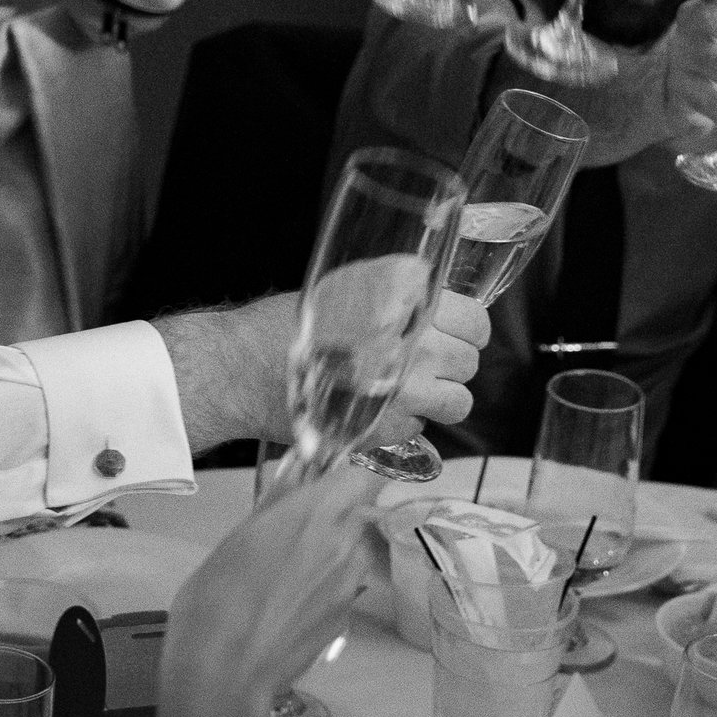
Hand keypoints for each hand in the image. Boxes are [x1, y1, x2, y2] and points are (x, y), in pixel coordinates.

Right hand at [154, 290, 489, 452]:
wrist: (241, 368)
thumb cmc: (285, 325)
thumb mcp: (345, 288)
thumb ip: (398, 297)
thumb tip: (438, 308)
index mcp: (404, 297)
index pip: (475, 318)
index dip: (469, 329)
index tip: (458, 333)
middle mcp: (412, 339)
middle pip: (469, 359)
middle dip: (453, 363)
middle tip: (428, 363)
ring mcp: (403, 386)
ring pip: (458, 401)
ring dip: (441, 397)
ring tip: (413, 391)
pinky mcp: (386, 427)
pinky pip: (421, 428)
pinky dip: (406, 422)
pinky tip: (378, 407)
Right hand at [161, 464, 385, 716]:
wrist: (224, 673)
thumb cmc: (217, 597)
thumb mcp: (238, 536)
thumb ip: (277, 502)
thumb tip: (297, 470)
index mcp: (319, 512)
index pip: (366, 471)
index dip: (356, 469)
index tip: (335, 473)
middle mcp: (347, 543)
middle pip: (359, 511)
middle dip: (334, 513)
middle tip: (292, 528)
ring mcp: (352, 584)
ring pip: (354, 549)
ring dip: (331, 550)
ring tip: (286, 571)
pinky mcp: (347, 618)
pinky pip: (344, 584)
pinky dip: (325, 584)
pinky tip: (288, 603)